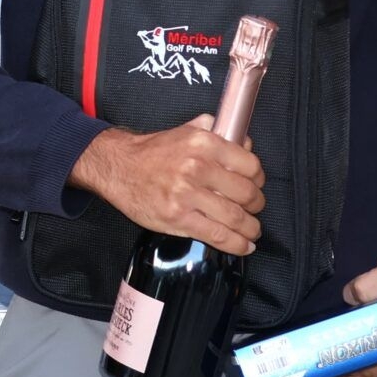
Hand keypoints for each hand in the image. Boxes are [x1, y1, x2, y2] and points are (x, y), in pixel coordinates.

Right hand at [72, 115, 265, 253]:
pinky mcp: (178, 218)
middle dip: (256, 205)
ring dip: (250, 228)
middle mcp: (197, 167)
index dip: (258, 179)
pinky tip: (243, 245)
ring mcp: (186, 195)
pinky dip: (237, 244)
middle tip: (253, 208)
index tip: (256, 185)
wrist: (118, 167)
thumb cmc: (151, 152)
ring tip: (251, 230)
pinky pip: (218, 235)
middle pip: (246, 194)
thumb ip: (215, 131)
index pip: (250, 165)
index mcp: (203, 143)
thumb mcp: (185, 131)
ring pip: (235, 217)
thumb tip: (243, 140)